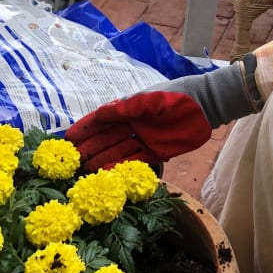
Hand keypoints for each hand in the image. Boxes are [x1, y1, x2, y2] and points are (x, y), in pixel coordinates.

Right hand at [65, 90, 211, 168]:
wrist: (205, 106)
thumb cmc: (176, 97)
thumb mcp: (150, 100)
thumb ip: (126, 108)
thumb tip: (99, 114)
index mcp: (129, 108)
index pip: (101, 120)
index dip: (84, 129)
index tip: (67, 139)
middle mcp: (133, 124)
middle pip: (107, 139)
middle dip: (90, 149)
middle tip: (72, 163)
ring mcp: (144, 139)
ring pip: (119, 152)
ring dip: (103, 162)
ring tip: (86, 173)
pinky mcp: (157, 152)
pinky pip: (136, 161)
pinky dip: (123, 168)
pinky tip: (109, 176)